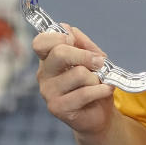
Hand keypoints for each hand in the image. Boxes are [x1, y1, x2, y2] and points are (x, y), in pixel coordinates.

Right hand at [32, 24, 114, 139]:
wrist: (100, 114)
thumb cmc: (94, 83)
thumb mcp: (92, 58)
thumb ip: (82, 43)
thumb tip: (69, 30)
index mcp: (49, 59)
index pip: (41, 42)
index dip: (58, 37)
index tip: (74, 41)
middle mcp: (44, 74)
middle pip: (60, 53)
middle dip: (85, 56)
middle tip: (99, 62)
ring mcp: (48, 92)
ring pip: (78, 73)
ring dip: (96, 78)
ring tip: (97, 84)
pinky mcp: (57, 107)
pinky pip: (85, 92)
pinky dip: (102, 90)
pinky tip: (104, 91)